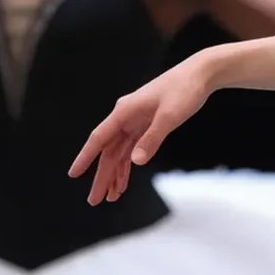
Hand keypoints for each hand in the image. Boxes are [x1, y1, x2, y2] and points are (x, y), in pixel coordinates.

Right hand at [71, 58, 215, 201]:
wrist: (201, 74)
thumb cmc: (184, 91)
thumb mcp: (169, 117)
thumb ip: (152, 139)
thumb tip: (135, 162)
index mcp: (124, 112)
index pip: (99, 139)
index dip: (86, 158)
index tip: (74, 174)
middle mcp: (125, 117)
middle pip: (108, 151)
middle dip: (102, 176)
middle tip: (95, 201)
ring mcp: (135, 121)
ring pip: (119, 153)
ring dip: (115, 175)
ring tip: (111, 197)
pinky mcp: (146, 124)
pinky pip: (131, 149)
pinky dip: (128, 165)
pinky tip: (124, 181)